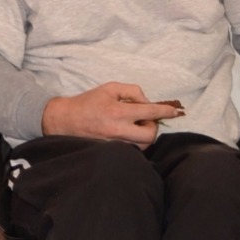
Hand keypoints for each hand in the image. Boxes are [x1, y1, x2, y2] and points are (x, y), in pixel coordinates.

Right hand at [41, 82, 185, 145]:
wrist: (64, 120)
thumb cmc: (87, 102)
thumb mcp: (109, 88)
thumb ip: (132, 91)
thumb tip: (147, 102)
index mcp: (117, 111)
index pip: (150, 112)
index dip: (165, 111)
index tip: (175, 111)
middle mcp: (117, 129)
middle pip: (150, 135)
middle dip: (153, 127)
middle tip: (146, 120)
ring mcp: (114, 143)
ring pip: (142, 146)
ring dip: (144, 136)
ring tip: (135, 127)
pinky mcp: (111, 151)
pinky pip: (131, 150)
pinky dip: (134, 142)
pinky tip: (128, 134)